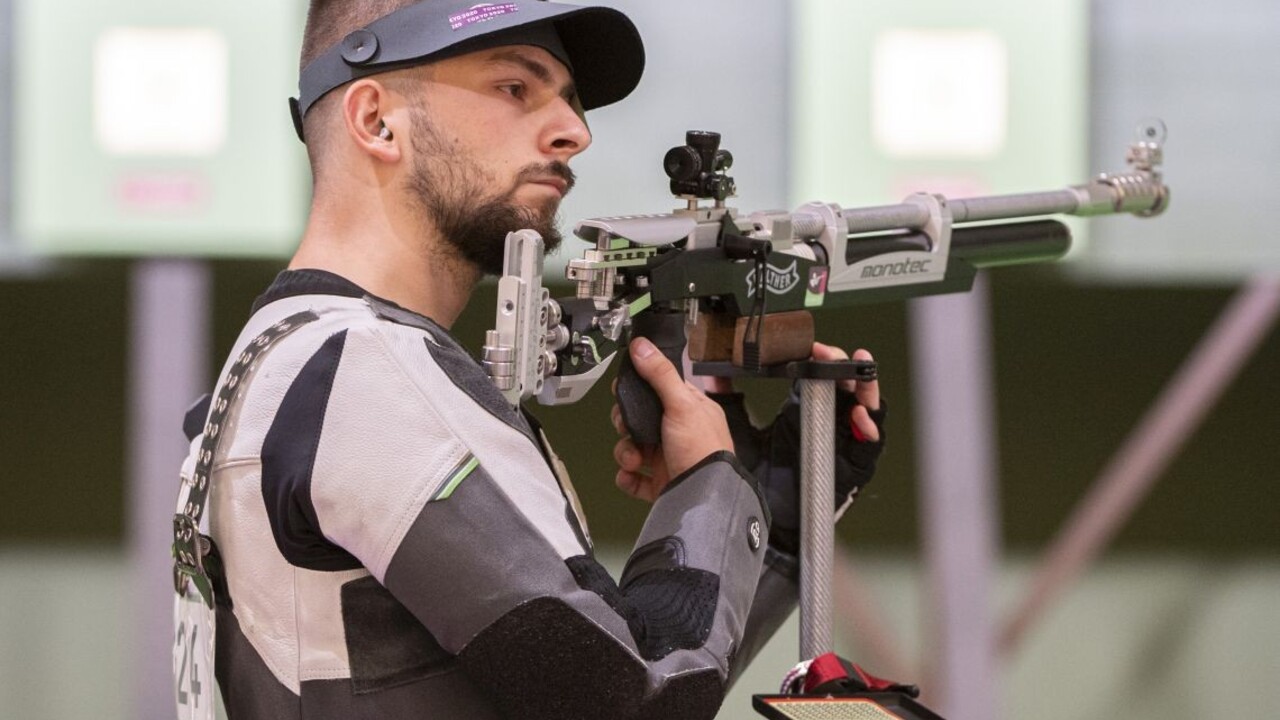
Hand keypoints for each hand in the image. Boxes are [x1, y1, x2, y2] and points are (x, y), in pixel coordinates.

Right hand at [612, 338, 733, 501]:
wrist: (703, 496)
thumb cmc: (701, 448)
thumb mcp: (682, 404)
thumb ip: (659, 375)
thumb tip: (641, 345)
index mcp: (691, 411)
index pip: (659, 391)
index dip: (638, 390)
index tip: (622, 391)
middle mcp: (679, 433)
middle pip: (640, 420)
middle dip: (626, 424)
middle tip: (626, 427)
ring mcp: (669, 459)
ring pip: (633, 448)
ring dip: (625, 452)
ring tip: (633, 460)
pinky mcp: (660, 484)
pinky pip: (633, 478)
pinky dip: (627, 477)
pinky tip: (630, 474)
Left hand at [704, 343, 886, 557]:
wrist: (751, 518)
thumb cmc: (748, 480)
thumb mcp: (736, 430)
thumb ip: (727, 400)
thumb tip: (713, 372)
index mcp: (799, 414)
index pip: (818, 378)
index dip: (820, 360)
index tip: (812, 346)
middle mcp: (822, 426)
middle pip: (846, 390)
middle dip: (845, 368)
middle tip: (836, 355)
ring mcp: (838, 446)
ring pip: (865, 412)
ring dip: (866, 391)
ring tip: (859, 374)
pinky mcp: (848, 468)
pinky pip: (868, 448)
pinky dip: (868, 430)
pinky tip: (860, 416)